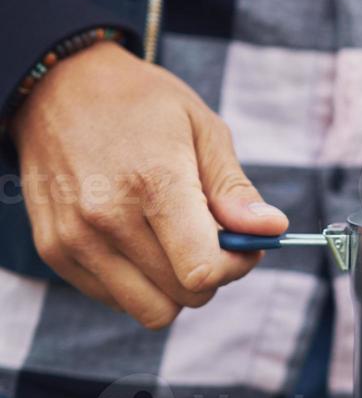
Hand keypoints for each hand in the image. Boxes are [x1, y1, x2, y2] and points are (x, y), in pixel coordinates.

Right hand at [11, 42, 286, 327]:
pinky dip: (137, 282)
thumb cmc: (143, 105)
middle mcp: (106, 217)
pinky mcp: (53, 250)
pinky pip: (114, 299)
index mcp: (153, 183)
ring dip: (173, 285)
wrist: (59, 88)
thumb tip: (272, 230)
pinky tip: (138, 239)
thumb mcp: (203, 129)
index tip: (242, 243)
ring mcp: (74, 238)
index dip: (236, 266)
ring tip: (173, 239)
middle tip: (209, 236)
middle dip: (210, 274)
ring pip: (149, 309)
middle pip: (182, 296)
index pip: (202, 271)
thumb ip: (235, 189)